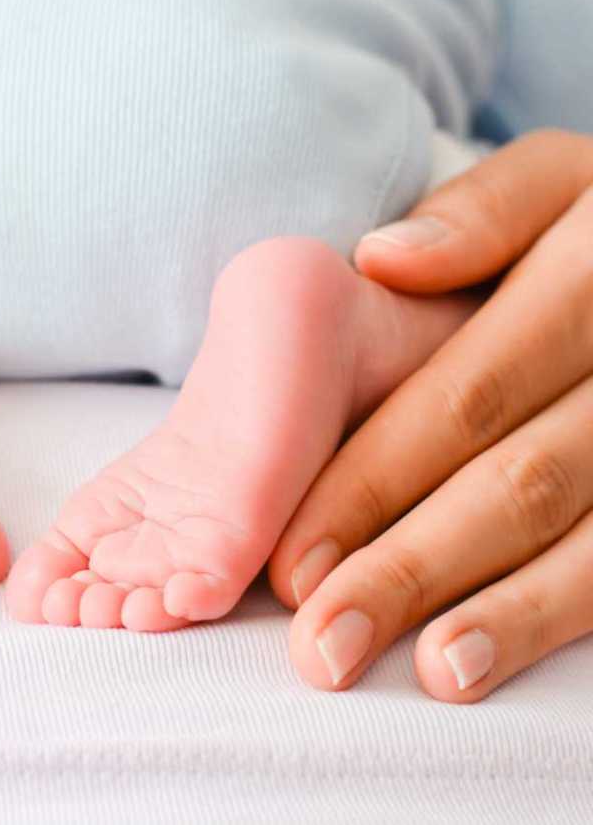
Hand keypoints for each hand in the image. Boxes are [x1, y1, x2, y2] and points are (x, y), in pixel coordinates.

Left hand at [267, 130, 592, 700]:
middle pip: (517, 477)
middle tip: (318, 642)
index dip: (376, 479)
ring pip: (579, 533)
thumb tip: (381, 261)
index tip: (292, 556)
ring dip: (490, 614)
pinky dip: (551, 618)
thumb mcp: (558, 185)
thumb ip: (482, 215)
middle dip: (409, 564)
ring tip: (401, 670)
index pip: (469, 392)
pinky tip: (477, 666)